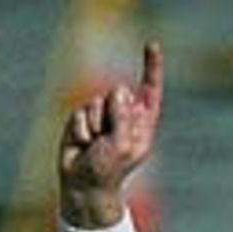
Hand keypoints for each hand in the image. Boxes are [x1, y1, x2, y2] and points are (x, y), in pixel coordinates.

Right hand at [58, 40, 163, 228]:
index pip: (149, 90)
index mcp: (142, 125)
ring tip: (95, 145)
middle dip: (111, 113)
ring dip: (94, 125)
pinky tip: (83, 144)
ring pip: (97, 100)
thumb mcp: (121, 145)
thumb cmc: (108, 171)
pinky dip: (81, 128)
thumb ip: (122, 116)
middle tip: (107, 140)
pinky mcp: (84, 118)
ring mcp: (104, 117)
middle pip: (118, 93)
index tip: (151, 45)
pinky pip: (80, 111)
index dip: (151, 67)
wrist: (83, 185)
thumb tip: (118, 89)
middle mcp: (124, 117)